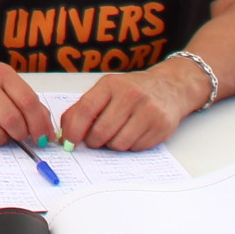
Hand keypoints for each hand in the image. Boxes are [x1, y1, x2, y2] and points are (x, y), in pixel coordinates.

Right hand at [0, 54, 52, 148]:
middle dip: (20, 134)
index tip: (43, 138)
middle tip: (18, 135)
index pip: (28, 102)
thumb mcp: (4, 83)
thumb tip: (47, 132)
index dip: (39, 124)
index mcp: (0, 73)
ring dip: (0, 139)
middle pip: (12, 120)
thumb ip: (27, 103)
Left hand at [59, 60, 206, 151]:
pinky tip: (134, 133)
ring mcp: (149, 111)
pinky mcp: (161, 127)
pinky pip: (135, 148)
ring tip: (117, 132)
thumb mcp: (106, 90)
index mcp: (112, 84)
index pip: (86, 109)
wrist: (170, 87)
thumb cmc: (132, 91)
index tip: (68, 142)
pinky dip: (130, 146)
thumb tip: (64, 134)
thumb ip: (82, 109)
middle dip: (93, 141)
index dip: (73, 130)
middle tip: (96, 138)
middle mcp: (131, 95)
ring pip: (118, 144)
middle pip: (101, 132)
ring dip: (112, 145)